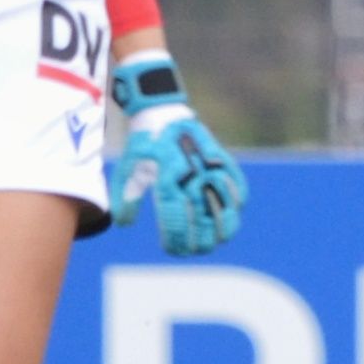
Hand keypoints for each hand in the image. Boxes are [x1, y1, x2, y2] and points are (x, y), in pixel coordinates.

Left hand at [109, 56, 246, 254]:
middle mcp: (190, 174)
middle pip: (203, 216)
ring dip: (226, 224)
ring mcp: (207, 165)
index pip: (176, 219)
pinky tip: (236, 209)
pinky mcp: (219, 156)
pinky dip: (238, 195)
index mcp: (166, 179)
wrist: (160, 112)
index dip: (176, 240)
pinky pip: (235, 179)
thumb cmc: (142, 146)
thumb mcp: (127, 168)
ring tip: (221, 239)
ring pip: (225, 202)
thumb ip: (126, 198)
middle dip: (202, 239)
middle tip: (198, 250)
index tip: (174, 251)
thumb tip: (125, 225)